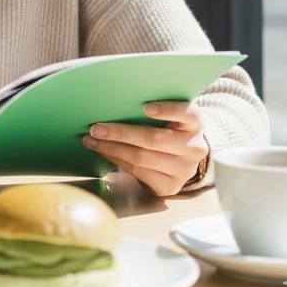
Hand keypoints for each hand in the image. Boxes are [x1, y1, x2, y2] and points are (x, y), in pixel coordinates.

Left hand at [81, 100, 208, 195]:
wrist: (179, 159)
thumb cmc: (166, 127)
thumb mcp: (168, 115)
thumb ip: (152, 107)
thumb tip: (115, 100)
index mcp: (195, 123)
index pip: (188, 114)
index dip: (168, 110)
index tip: (146, 107)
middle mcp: (194, 147)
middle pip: (154, 139)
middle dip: (121, 133)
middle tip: (96, 127)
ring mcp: (184, 170)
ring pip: (142, 158)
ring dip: (112, 148)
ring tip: (91, 140)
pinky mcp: (171, 186)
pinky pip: (139, 172)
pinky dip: (117, 160)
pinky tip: (103, 152)